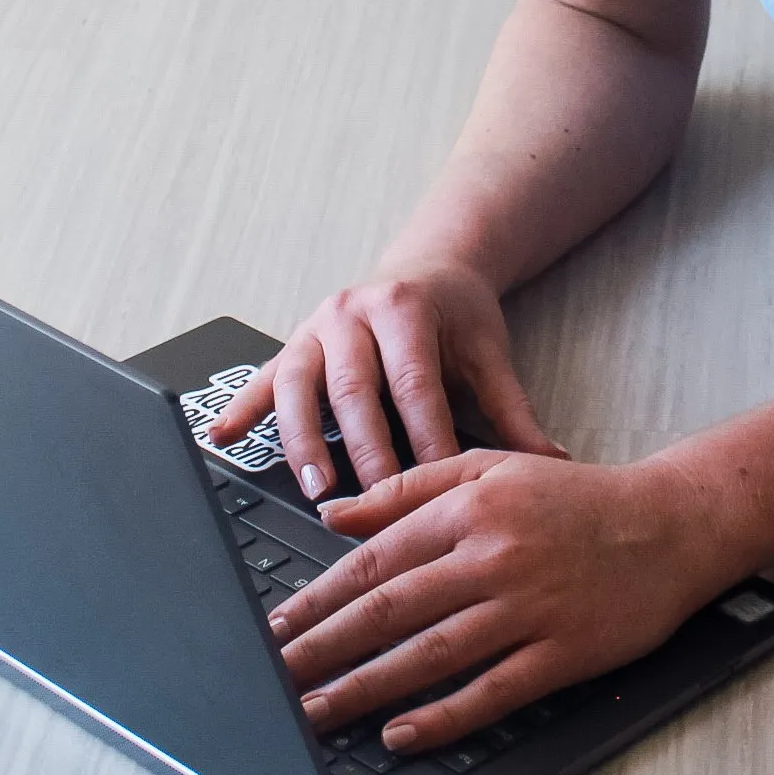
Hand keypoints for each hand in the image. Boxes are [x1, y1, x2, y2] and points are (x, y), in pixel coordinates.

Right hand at [204, 265, 566, 497]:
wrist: (428, 266)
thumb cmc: (457, 318)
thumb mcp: (488, 356)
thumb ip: (514, 414)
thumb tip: (553, 465)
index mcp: (405, 309)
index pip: (414, 385)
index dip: (424, 440)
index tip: (434, 492)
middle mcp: (352, 312)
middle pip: (354, 390)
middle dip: (363, 452)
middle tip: (372, 508)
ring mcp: (314, 327)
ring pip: (299, 386)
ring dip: (302, 440)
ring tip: (313, 488)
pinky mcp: (289, 344)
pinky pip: (259, 380)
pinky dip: (240, 411)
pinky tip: (220, 441)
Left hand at [266, 448, 728, 749]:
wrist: (668, 524)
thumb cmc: (574, 498)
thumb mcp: (489, 468)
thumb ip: (408, 489)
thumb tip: (334, 514)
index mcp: (469, 508)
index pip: (376, 559)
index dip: (320, 598)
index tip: (277, 626)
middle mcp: (493, 556)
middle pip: (391, 610)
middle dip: (325, 649)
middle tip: (277, 678)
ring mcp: (528, 607)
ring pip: (431, 654)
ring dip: (367, 688)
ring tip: (319, 711)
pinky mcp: (562, 652)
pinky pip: (491, 691)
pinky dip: (443, 717)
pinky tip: (402, 734)